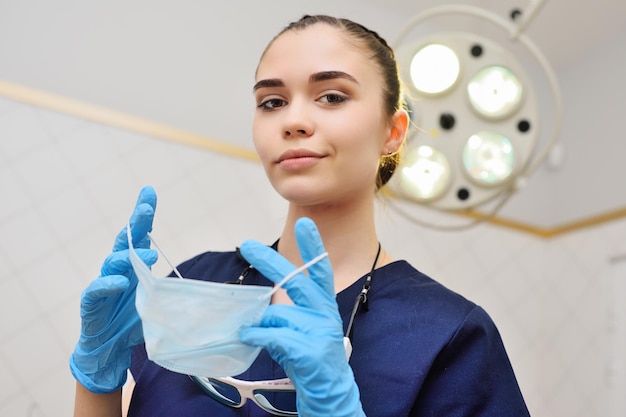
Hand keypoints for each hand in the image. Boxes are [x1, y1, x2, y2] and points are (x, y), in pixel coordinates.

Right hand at [70, 186, 157, 393]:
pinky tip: (120, 282)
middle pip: (125, 241)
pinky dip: (108, 285)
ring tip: (150, 255)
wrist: (110, 350)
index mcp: (134, 265)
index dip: (143, 214)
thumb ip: (169, 286)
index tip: (149, 191)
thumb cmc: (135, 321)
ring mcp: (103, 284)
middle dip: (135, 223)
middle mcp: (118, 269)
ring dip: (130, 257)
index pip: (138, 235)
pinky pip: (96, 290)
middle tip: (146, 210)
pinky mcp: (91, 303)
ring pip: (113, 263)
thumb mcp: (158, 299)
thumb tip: (198, 281)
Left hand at [239, 218, 364, 416]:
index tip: (305, 223)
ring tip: (258, 336)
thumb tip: (256, 307)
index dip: (313, 246)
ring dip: (261, 325)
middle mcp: (325, 314)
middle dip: (269, 262)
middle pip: (296, 281)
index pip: (320, 270)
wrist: (330, 393)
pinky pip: (273, 335)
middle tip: (245, 245)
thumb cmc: (310, 359)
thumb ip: (285, 313)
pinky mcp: (310, 350)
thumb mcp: (301, 330)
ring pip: (277, 314)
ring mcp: (320, 332)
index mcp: (324, 305)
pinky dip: (256, 335)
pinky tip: (248, 337)